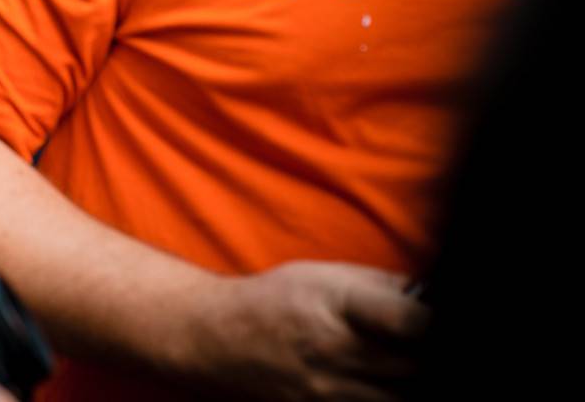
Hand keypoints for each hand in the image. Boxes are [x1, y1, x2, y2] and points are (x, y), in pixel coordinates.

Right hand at [184, 261, 428, 401]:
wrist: (218, 337)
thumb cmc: (277, 299)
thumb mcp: (327, 275)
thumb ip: (386, 287)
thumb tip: (437, 296)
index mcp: (338, 305)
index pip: (413, 323)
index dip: (440, 325)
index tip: (446, 322)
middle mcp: (335, 351)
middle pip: (417, 368)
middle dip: (431, 357)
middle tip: (430, 348)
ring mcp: (329, 392)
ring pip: (399, 400)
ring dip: (410, 385)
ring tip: (404, 369)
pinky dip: (385, 398)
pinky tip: (383, 385)